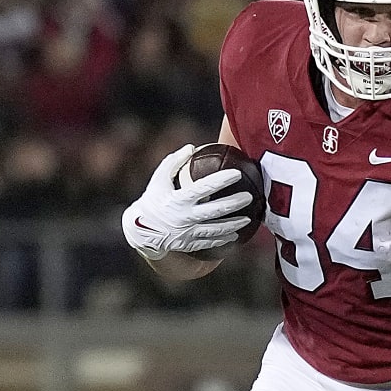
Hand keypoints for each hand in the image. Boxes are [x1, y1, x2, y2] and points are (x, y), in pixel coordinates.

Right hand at [121, 144, 255, 258]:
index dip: (221, 180)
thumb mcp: (159, 180)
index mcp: (178, 199)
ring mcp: (188, 232)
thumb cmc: (153, 200)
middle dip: (234, 204)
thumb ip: (174, 162)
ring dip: (234, 224)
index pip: (203, 188)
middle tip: (250, 197)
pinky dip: (223, 239)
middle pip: (215, 210)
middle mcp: (184, 217)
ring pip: (216, 229)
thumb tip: (191, 147)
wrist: (141, 231)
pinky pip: (210, 242)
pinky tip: (236, 235)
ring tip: (249, 219)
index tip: (237, 173)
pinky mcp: (190, 243)